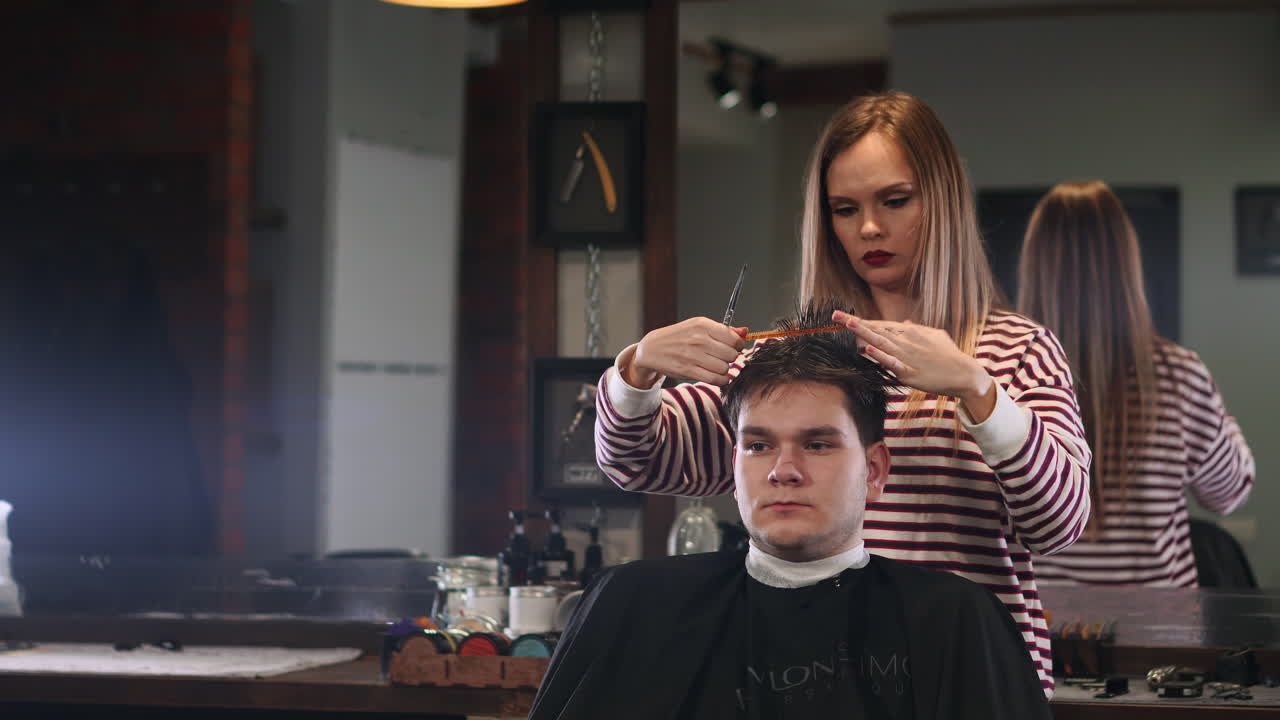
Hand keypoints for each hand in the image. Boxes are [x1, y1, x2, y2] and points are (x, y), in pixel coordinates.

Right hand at [624, 317, 747, 387]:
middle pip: (731, 354)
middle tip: (724, 358)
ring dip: (725, 370)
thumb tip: (745, 332)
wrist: (653, 348)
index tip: (733, 347)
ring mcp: (693, 356)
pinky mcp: (688, 370)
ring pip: (724, 368)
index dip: (738, 345)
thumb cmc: (679, 337)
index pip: (734, 339)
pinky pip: (715, 379)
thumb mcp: (699, 327)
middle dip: (731, 358)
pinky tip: (718, 376)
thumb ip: (724, 330)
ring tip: (718, 366)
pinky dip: (721, 380)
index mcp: (703, 325)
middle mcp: (699, 339)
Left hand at [832, 310, 995, 419]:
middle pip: (876, 330)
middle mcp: (906, 341)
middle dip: (854, 323)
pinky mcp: (909, 372)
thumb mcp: (934, 336)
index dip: (862, 321)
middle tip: (835, 315)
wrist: (965, 374)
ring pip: (881, 343)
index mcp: (910, 332)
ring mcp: (907, 356)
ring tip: (848, 324)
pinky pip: (891, 363)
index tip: (843, 316)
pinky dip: (879, 356)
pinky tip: (867, 350)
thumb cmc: (949, 355)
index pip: (881, 324)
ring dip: (863, 333)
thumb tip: (903, 323)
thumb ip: (916, 330)